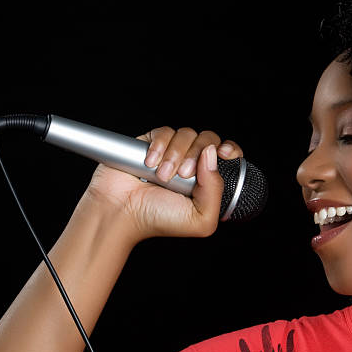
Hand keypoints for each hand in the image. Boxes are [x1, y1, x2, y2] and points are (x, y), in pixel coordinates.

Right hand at [82, 126, 242, 242]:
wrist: (121, 214)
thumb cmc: (158, 220)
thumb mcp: (200, 218)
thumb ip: (215, 191)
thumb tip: (212, 154)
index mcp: (207, 180)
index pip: (227, 156)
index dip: (230, 150)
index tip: (224, 154)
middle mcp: (192, 164)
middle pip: (208, 139)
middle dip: (198, 154)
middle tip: (184, 175)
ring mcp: (172, 152)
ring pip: (187, 134)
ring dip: (175, 154)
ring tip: (163, 176)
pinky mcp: (152, 143)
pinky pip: (165, 132)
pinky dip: (160, 146)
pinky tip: (151, 163)